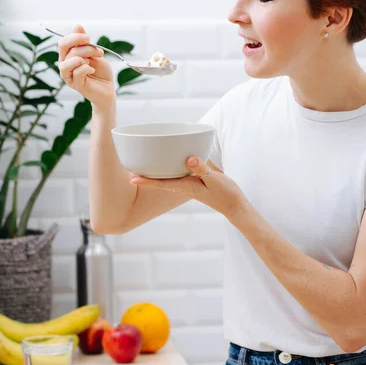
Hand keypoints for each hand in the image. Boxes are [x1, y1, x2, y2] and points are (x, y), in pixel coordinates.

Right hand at [58, 24, 115, 111]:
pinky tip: (92, 70)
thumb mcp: (95, 53)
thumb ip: (85, 42)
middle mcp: (65, 64)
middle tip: (97, 50)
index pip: (64, 42)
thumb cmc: (101, 72)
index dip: (76, 37)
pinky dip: (86, 68)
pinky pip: (76, 72)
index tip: (89, 38)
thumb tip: (77, 26)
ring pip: (68, 61)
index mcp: (68, 55)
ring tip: (92, 62)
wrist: (108, 89)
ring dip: (83, 57)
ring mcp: (68, 75)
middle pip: (64, 47)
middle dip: (82, 45)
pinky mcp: (75, 85)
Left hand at [130, 156, 247, 219]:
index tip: (132, 179)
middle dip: (147, 175)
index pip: (161, 183)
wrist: (235, 205)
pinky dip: (172, 166)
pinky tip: (171, 159)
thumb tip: (189, 159)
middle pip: (161, 180)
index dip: (146, 181)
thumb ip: (202, 169)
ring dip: (157, 170)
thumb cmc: (225, 194)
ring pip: (169, 176)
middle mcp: (184, 185)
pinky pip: (179, 172)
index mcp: (185, 186)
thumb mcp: (214, 180)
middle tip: (130, 168)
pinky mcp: (196, 180)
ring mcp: (189, 183)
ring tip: (144, 162)